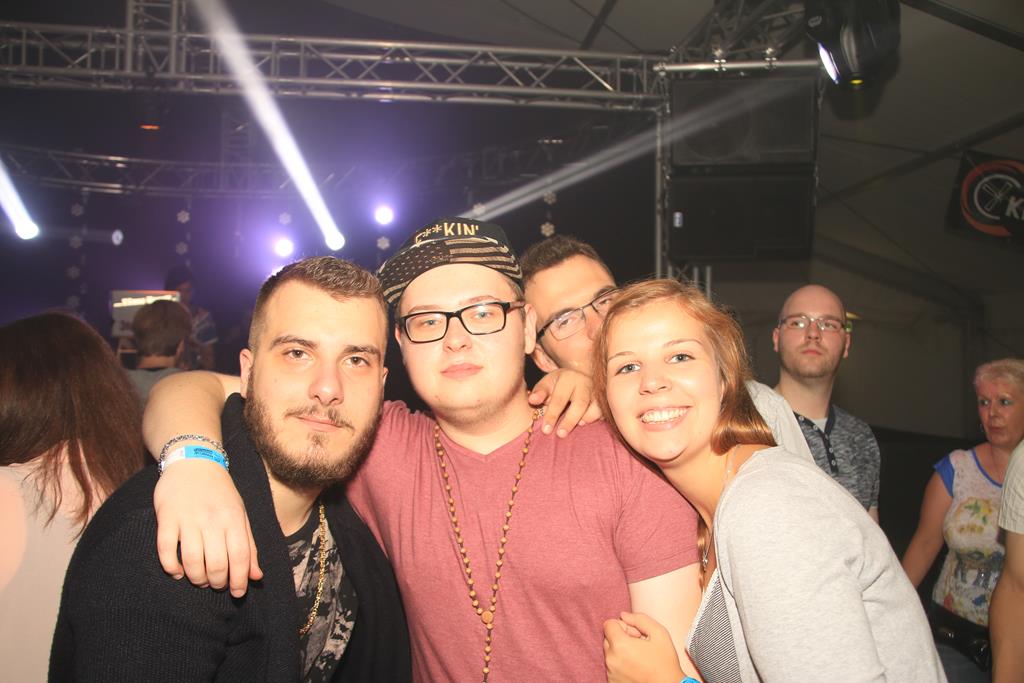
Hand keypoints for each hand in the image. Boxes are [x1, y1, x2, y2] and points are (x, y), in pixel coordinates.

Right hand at [154, 459, 261, 596]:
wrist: (194, 462)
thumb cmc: (220, 493)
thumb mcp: (240, 515)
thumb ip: (249, 546)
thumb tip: (256, 577)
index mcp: (233, 519)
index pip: (240, 557)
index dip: (240, 580)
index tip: (238, 593)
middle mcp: (212, 519)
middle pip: (217, 564)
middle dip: (217, 582)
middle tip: (216, 585)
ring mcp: (188, 518)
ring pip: (192, 561)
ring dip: (196, 578)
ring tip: (199, 580)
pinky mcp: (166, 517)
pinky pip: (166, 549)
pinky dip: (171, 567)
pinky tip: (177, 571)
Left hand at [528, 368, 602, 436]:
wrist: (578, 378)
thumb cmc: (559, 385)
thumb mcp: (547, 384)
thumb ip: (540, 392)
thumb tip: (532, 400)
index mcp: (568, 377)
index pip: (559, 398)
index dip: (552, 415)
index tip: (546, 430)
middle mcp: (585, 382)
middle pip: (579, 403)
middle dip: (569, 421)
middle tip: (560, 435)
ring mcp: (597, 390)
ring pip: (596, 407)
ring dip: (587, 418)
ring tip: (578, 426)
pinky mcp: (606, 399)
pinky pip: (604, 411)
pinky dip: (596, 418)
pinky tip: (587, 423)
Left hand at [604, 612, 685, 682]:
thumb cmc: (665, 662)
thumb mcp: (659, 633)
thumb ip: (640, 619)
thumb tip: (623, 615)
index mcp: (620, 645)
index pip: (608, 624)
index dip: (624, 626)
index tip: (636, 635)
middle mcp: (611, 660)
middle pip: (608, 638)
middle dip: (621, 638)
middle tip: (639, 646)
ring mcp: (610, 673)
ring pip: (610, 653)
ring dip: (620, 652)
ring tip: (639, 658)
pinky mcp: (612, 682)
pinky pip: (612, 667)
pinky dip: (620, 665)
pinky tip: (635, 668)